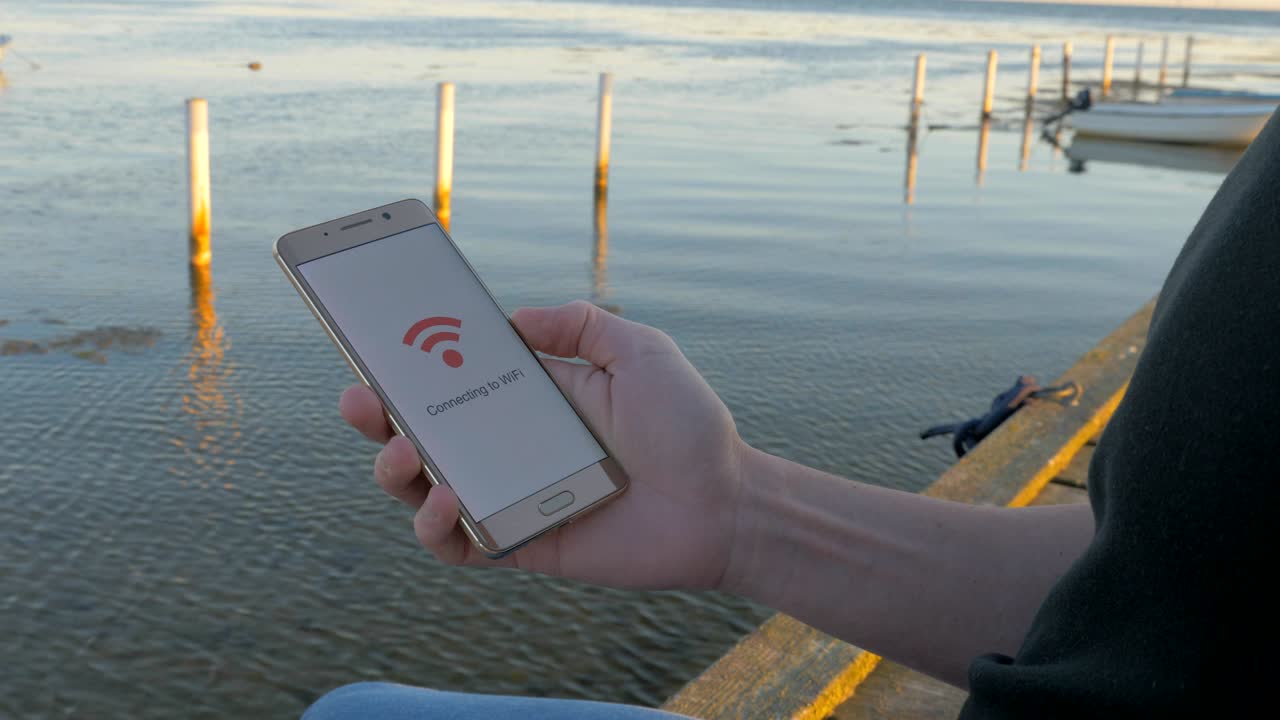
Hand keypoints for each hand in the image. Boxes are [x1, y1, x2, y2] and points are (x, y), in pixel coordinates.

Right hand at [340, 300, 747, 589]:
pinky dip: (435, 528)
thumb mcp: (639, 351)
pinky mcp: (519, 544)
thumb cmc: (688, 426)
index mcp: (528, 399)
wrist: (723, 504)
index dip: (407, 368)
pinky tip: (446, 502)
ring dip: (394, 473)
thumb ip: (581, 323)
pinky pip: (456, 546)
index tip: (373, 347)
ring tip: (402, 454)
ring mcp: (508, 497)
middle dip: (375, 419)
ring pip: (422, 490)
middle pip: (419, 435)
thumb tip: (514, 318)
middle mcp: (508, 447)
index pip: (451, 380)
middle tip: (359, 401)